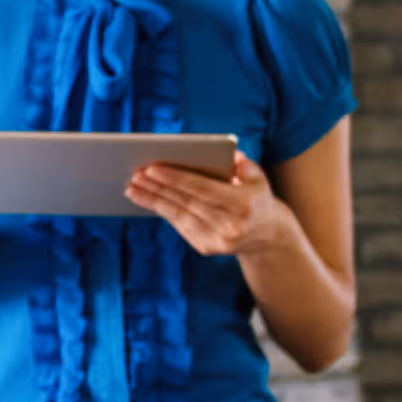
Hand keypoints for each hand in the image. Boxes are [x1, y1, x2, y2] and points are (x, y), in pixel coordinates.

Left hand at [124, 148, 279, 257]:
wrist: (269, 237)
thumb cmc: (256, 198)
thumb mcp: (256, 177)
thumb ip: (242, 164)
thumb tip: (224, 153)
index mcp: (243, 204)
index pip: (202, 189)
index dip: (175, 179)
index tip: (152, 168)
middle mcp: (230, 225)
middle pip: (186, 203)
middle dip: (157, 189)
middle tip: (135, 175)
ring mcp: (218, 240)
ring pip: (178, 216)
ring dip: (153, 201)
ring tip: (132, 189)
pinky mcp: (207, 248)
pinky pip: (180, 226)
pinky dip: (163, 212)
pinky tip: (147, 200)